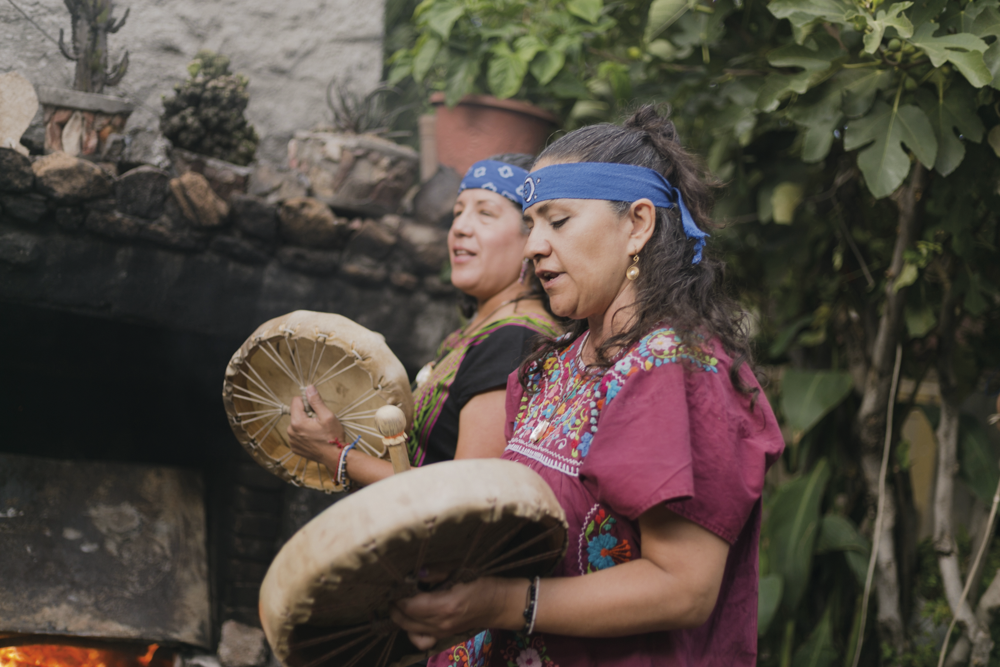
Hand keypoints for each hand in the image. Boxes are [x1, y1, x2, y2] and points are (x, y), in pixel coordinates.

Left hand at [287, 385, 344, 465]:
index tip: (316, 409)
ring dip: (305, 424)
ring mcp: (292, 441)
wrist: (335, 457)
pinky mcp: (294, 448)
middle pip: (296, 413)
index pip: (295, 401)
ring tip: (317, 432)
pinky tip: (314, 438)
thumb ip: (316, 401)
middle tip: (319, 422)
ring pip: (296, 424)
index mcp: (297, 422)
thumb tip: (309, 388)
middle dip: (306, 414)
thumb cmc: (333, 437)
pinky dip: (304, 434)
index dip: (307, 402)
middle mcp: (291, 431)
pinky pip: (297, 435)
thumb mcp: (327, 416)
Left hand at [390, 578, 525, 650]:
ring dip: (401, 617)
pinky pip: (420, 640)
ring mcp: (442, 632)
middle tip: (395, 591)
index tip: (395, 583)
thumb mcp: (460, 569)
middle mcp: (441, 623)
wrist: (499, 604)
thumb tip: (414, 572)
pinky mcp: (444, 636)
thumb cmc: (481, 582)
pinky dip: (412, 631)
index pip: (409, 605)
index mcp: (445, 605)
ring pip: (409, 630)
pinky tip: (414, 619)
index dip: (398, 596)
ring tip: (402, 603)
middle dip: (395, 606)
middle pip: (404, 620)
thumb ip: (435, 571)